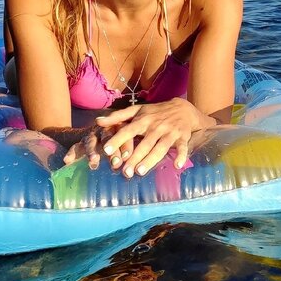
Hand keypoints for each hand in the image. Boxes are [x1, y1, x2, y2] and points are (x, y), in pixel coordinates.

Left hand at [66, 99, 210, 177]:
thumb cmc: (155, 112)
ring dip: (151, 159)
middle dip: (134, 157)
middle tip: (124, 171)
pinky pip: (182, 147)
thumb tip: (97, 121)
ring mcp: (170, 132)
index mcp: (143, 120)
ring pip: (160, 147)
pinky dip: (181, 156)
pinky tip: (177, 166)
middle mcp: (156, 126)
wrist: (183, 108)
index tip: (107, 150)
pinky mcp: (182, 137)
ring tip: (140, 172)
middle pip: (144, 143)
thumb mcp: (137, 110)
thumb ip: (117, 116)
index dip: (118, 139)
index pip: (128, 130)